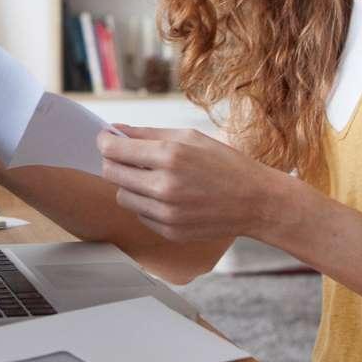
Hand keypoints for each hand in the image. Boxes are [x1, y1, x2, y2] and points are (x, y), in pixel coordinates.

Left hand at [97, 125, 294, 243]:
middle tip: (127, 157)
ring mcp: (166, 213)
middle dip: (114, 162)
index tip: (107, 140)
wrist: (255, 201)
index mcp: (169, 156)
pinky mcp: (169, 231)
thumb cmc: (225, 164)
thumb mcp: (190, 137)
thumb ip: (148, 133)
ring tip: (153, 178)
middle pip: (111, 173)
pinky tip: (169, 197)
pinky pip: (140, 214)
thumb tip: (116, 131)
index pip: (114, 149)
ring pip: (122, 196)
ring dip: (129, 185)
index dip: (105, 142)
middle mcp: (164, 186)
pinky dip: (146, 204)